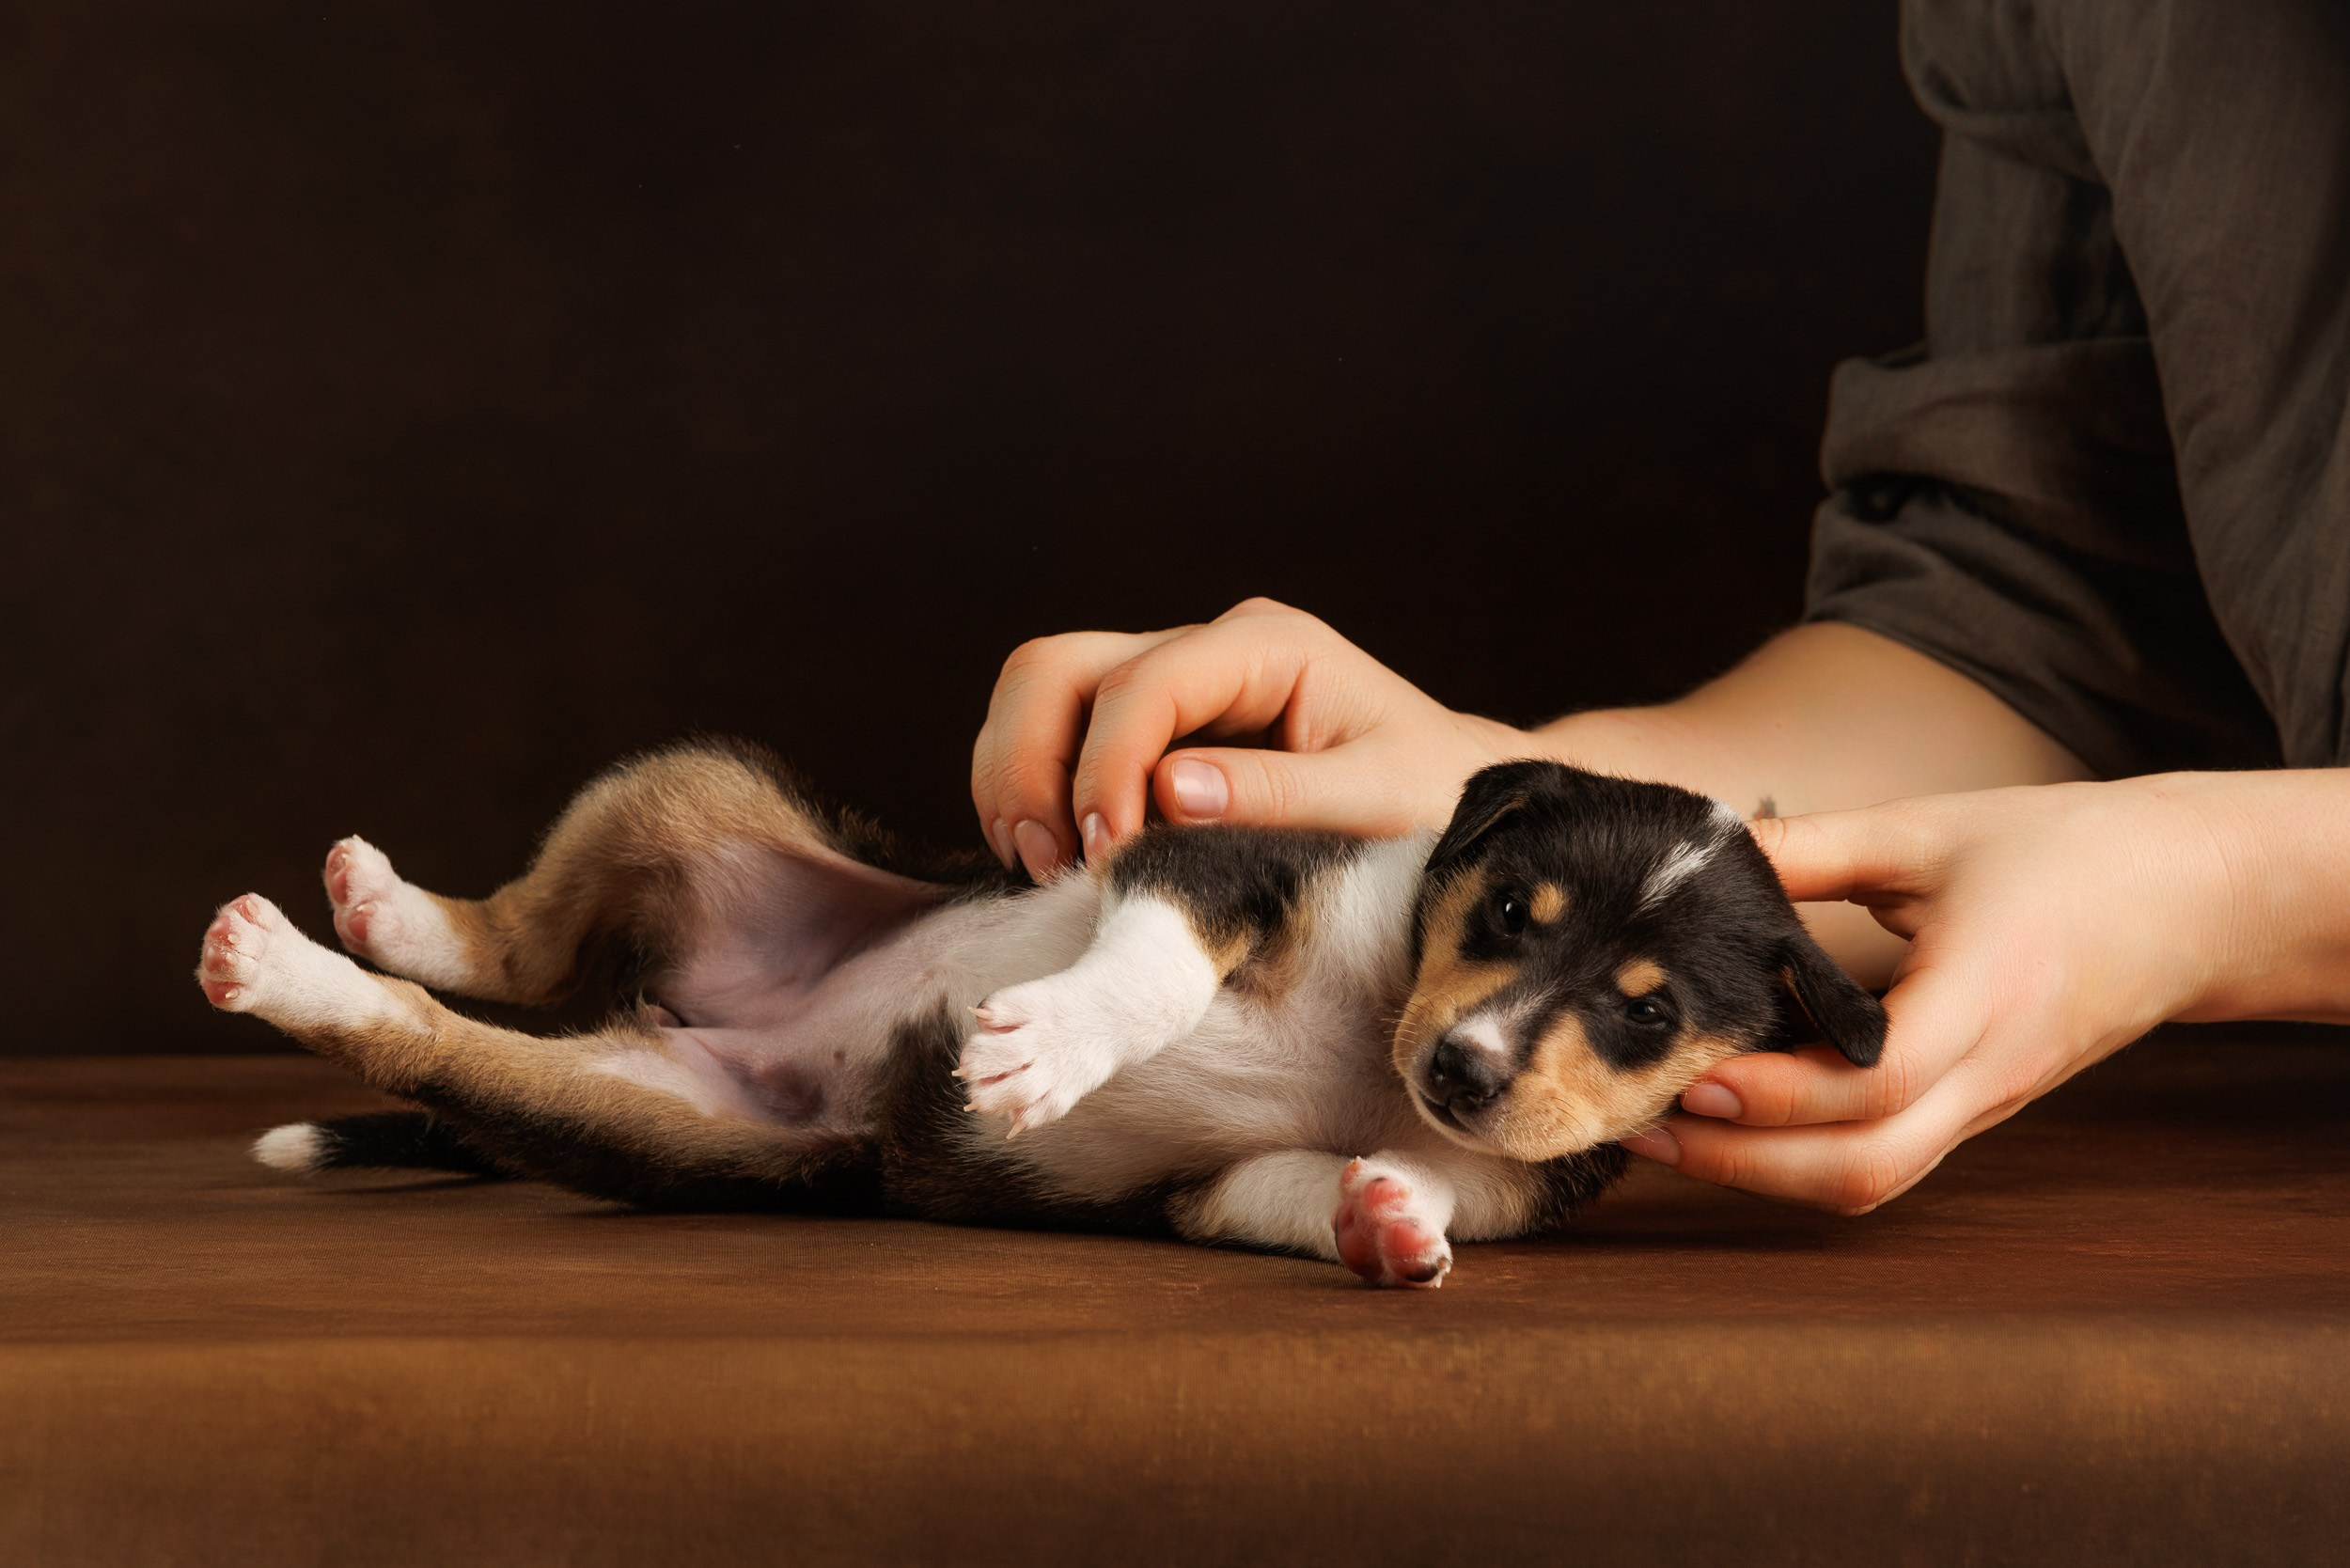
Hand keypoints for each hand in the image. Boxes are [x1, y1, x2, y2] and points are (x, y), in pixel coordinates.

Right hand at [970, 598, 1520, 877]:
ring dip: (1017, 779)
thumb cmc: (1432, 797)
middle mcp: (1207, 649)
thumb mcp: (1377, 800)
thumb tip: (1166, 792)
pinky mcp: (1153, 730)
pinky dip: (1035, 795)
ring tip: (1043, 867)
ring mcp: (1172, 683)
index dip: (1105, 770)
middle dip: (1031, 764)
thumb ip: (1276, 794)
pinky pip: (1056, 738)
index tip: (1110, 855)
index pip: (1141, 684)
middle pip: (1057, 668)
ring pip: (1039, 693)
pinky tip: (1059, 859)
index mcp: (1266, 645)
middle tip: (1049, 862)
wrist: (1457, 798)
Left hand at [1621, 774, 2295, 1212]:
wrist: (2191, 899)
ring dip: (1762, 1173)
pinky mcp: (1976, 1109)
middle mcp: (1988, 1071)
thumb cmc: (2065, 853)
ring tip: (1665, 1129)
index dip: (1779, 1095)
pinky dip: (1802, 1156)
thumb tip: (1702, 843)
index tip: (1692, 1075)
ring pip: (1871, 1180)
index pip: (1879, 1081)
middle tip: (1641, 1124)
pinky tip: (1733, 1118)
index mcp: (1985, 994)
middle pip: (1864, 1168)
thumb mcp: (1930, 831)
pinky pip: (1884, 1159)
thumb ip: (1811, 845)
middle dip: (1742, 1165)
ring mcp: (1985, 1103)